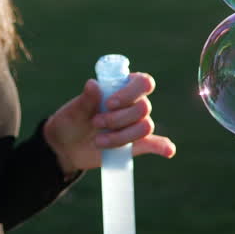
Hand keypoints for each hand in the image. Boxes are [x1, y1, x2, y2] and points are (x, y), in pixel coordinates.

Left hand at [43, 72, 176, 175]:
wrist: (65, 147)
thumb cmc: (70, 122)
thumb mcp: (73, 110)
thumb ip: (85, 99)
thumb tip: (93, 84)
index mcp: (120, 88)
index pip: (142, 82)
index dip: (130, 93)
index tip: (109, 103)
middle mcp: (132, 105)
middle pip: (143, 108)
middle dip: (119, 118)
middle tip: (96, 123)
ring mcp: (134, 125)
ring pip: (144, 127)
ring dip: (122, 136)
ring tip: (98, 141)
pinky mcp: (135, 145)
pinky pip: (153, 144)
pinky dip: (162, 146)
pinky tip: (168, 151)